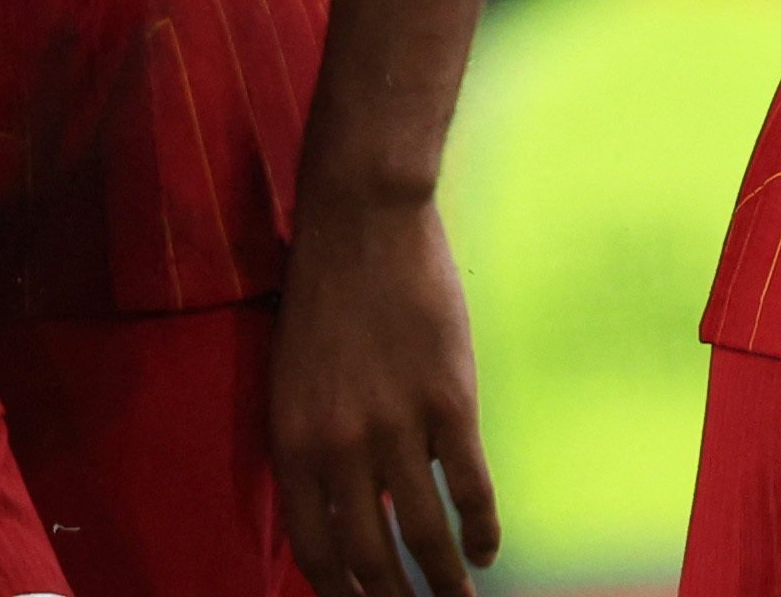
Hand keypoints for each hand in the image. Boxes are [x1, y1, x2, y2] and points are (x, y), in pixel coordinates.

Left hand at [271, 189, 497, 596]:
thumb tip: (349, 507)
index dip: (340, 593)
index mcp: (292, 442)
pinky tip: (487, 548)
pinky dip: (481, 527)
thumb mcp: (292, 380)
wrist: (362, 221)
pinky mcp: (450, 402)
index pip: (314, 548)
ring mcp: (397, 427)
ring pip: (423, 533)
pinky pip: (469, 486)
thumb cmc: (323, 294)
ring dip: (445, 581)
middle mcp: (340, 448)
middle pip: (370, 556)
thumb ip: (313, 447)